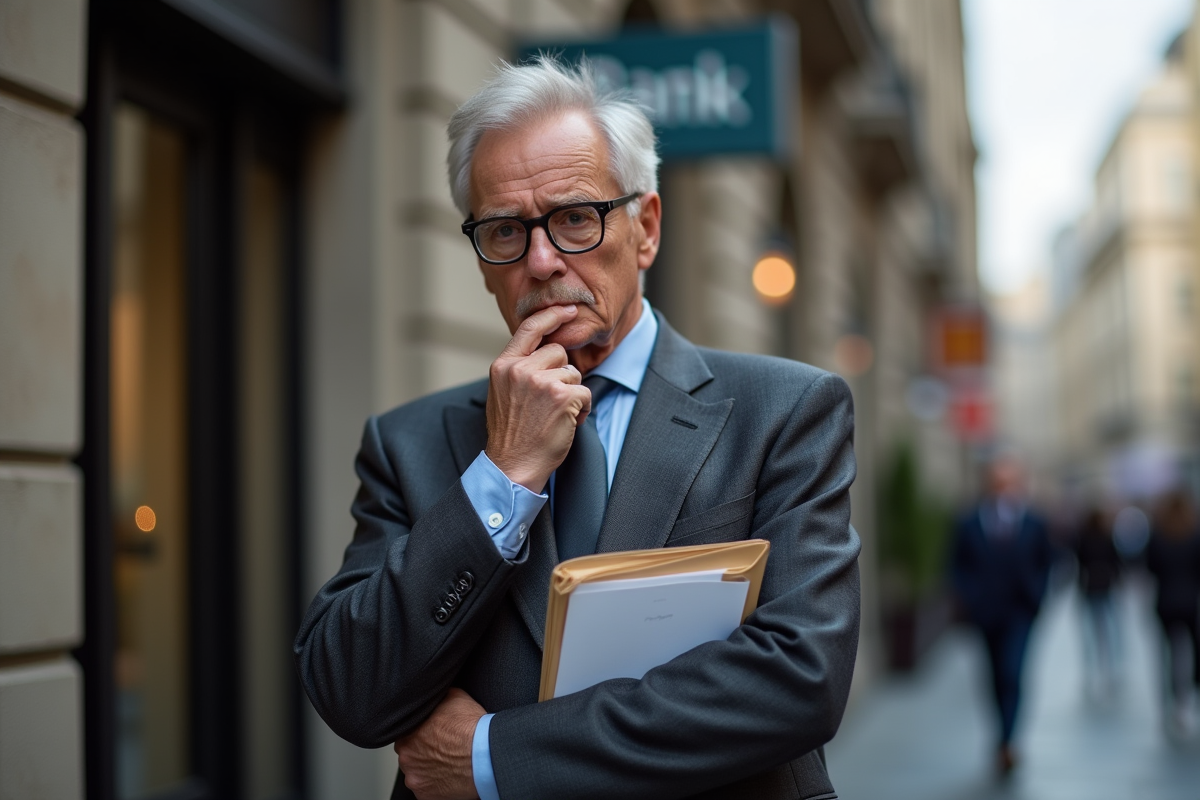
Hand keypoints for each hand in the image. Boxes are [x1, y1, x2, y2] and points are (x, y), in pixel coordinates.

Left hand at [394, 688, 484, 799]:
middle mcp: (406, 756)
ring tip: (449, 762)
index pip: (407, 731)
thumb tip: (435, 694)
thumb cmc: (471, 728)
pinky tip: (450, 775)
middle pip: (410, 752)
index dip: (422, 731)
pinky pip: (427, 789)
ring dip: (429, 768)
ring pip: (418, 772)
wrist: (486, 755)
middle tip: (443, 748)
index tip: (434, 733)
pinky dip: (437, 784)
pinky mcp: (425, 795)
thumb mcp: (454, 696)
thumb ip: (437, 697)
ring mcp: (414, 777)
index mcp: (407, 731)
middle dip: (423, 750)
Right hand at [485, 304, 591, 491]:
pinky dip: (582, 409)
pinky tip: (566, 423)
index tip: (568, 309)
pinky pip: (584, 393)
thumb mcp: (502, 393)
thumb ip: (518, 368)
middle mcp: (520, 369)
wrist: (512, 465)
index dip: (552, 316)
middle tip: (549, 401)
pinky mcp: (562, 396)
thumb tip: (542, 350)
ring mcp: (541, 382)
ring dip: (571, 394)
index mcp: (503, 366)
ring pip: (573, 374)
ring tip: (554, 415)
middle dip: (561, 374)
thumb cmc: (511, 434)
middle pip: (558, 352)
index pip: (529, 328)